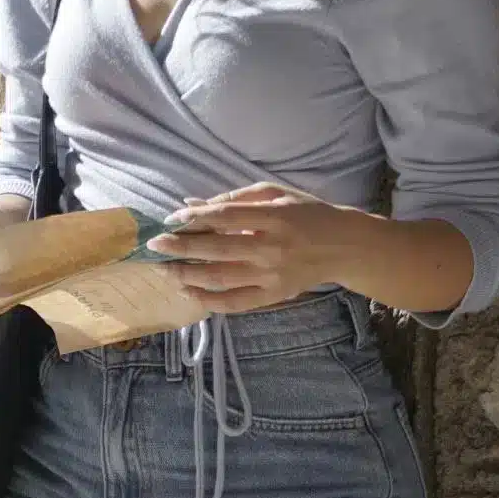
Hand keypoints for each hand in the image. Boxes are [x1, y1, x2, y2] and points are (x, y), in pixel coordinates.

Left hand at [147, 183, 370, 313]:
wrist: (344, 246)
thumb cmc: (307, 213)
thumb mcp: (275, 193)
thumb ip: (234, 197)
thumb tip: (192, 204)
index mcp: (273, 217)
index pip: (225, 217)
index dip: (194, 218)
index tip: (170, 220)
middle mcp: (271, 247)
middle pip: (217, 248)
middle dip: (181, 247)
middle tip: (154, 245)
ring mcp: (272, 275)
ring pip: (222, 278)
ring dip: (188, 275)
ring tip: (165, 270)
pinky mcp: (274, 295)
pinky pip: (237, 303)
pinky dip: (210, 301)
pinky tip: (189, 294)